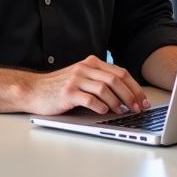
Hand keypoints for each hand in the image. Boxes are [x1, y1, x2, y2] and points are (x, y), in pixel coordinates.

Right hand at [24, 56, 149, 115]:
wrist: (33, 90)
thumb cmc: (59, 87)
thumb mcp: (82, 78)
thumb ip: (100, 81)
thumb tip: (127, 96)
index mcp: (92, 63)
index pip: (121, 73)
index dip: (135, 88)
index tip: (143, 101)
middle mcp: (85, 68)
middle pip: (116, 80)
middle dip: (131, 95)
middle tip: (137, 109)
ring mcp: (76, 79)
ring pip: (105, 88)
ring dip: (118, 102)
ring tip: (122, 112)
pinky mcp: (67, 93)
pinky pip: (89, 99)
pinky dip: (100, 106)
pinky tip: (104, 112)